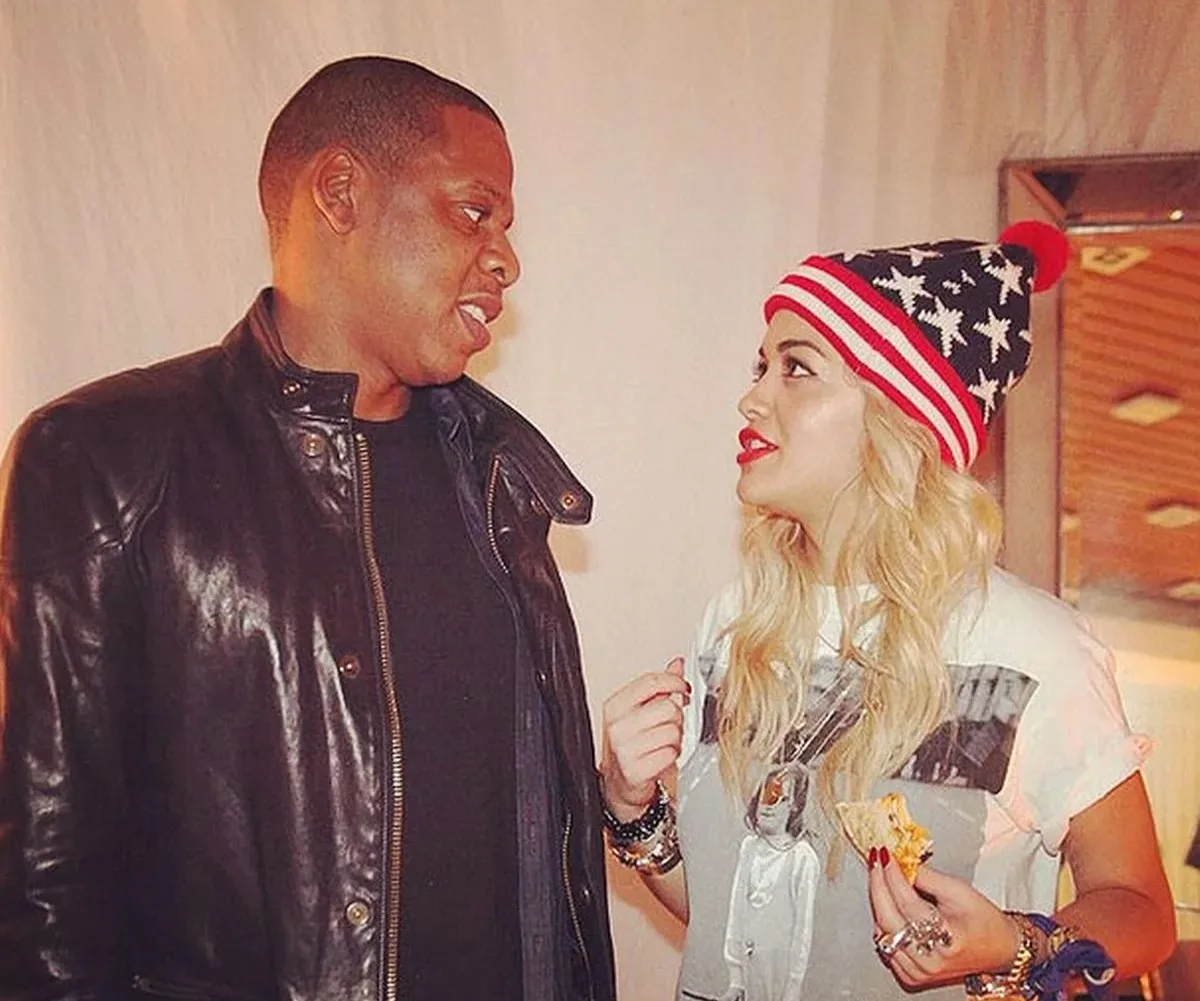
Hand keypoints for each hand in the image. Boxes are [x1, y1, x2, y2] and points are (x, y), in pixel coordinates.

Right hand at [599, 657, 689, 820]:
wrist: (621, 784)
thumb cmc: (633, 745)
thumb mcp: (642, 711)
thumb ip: (660, 687)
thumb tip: (677, 663)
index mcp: (615, 706)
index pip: (651, 682)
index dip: (674, 682)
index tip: (683, 688)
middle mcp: (617, 726)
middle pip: (668, 707)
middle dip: (676, 717)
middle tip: (669, 725)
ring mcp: (624, 749)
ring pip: (673, 730)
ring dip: (676, 738)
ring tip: (663, 743)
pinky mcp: (635, 770)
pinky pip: (671, 753)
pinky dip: (673, 756)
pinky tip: (661, 757)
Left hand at [867, 853, 1020, 988]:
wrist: (1000, 950)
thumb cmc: (985, 921)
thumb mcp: (959, 891)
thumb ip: (926, 877)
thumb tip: (899, 861)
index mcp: (947, 940)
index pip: (906, 901)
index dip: (892, 874)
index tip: (885, 854)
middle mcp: (930, 961)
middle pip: (888, 918)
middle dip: (878, 884)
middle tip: (876, 861)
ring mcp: (920, 972)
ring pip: (882, 932)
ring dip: (879, 903)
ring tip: (881, 879)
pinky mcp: (912, 976)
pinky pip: (886, 946)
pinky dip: (884, 924)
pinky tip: (889, 905)